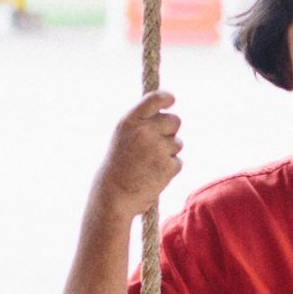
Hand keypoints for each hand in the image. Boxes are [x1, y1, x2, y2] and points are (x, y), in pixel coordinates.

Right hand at [93, 90, 182, 219]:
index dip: (167, 97)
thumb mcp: (123, 137)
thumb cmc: (118, 165)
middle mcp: (144, 131)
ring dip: (169, 152)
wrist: (114, 196)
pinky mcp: (168, 166)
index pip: (155, 98)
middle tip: (157, 144)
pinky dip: (170, 169)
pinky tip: (153, 175)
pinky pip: (178, 161)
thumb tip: (167, 112)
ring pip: (178, 142)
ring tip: (149, 164)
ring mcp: (157, 148)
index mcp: (130, 121)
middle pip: (175, 120)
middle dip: (171, 131)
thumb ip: (143, 122)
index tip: (171, 100)